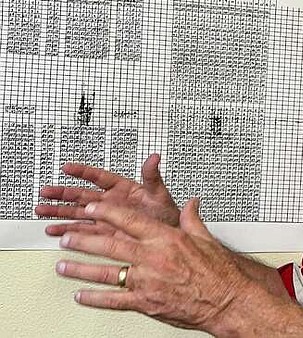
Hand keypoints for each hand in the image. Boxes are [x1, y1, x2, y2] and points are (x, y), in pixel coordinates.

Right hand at [36, 153, 179, 237]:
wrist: (169, 236)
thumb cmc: (166, 213)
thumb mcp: (160, 194)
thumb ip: (152, 176)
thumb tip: (154, 158)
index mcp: (123, 188)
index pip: (99, 177)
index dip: (83, 172)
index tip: (67, 167)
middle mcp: (111, 202)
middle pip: (82, 195)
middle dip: (63, 193)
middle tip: (45, 191)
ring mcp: (106, 217)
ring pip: (78, 213)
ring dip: (59, 212)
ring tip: (41, 210)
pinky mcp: (104, 233)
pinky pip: (82, 231)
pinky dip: (68, 231)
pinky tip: (54, 230)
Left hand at [56, 198, 268, 333]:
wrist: (227, 300)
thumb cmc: (219, 272)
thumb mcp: (206, 239)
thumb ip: (192, 220)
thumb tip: (191, 205)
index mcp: (166, 239)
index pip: (129, 221)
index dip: (106, 214)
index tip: (91, 209)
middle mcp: (153, 258)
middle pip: (110, 246)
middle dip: (84, 241)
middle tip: (67, 237)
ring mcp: (147, 281)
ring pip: (106, 273)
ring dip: (81, 269)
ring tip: (63, 265)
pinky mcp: (146, 302)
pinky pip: (114, 301)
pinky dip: (95, 298)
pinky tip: (81, 295)